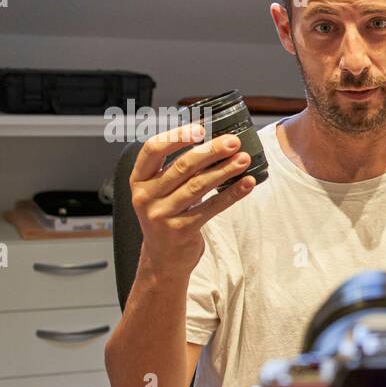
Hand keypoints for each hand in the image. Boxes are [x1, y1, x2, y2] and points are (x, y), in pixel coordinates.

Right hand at [128, 122, 256, 279]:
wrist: (163, 258)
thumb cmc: (166, 216)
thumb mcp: (160, 191)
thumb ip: (176, 168)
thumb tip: (211, 140)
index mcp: (138, 180)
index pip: (152, 150)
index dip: (176, 136)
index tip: (200, 128)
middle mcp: (146, 196)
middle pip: (182, 167)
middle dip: (211, 151)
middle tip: (233, 142)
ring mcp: (161, 214)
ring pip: (198, 186)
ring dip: (225, 170)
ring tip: (244, 159)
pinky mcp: (180, 230)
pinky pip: (211, 207)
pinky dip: (231, 194)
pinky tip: (247, 183)